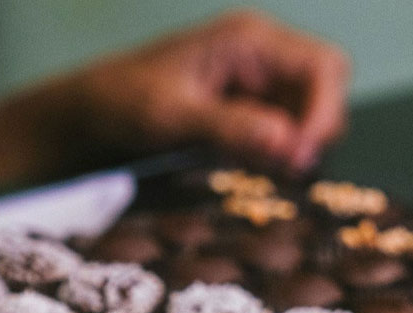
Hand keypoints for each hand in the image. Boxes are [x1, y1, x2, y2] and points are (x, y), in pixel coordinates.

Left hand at [70, 10, 350, 171]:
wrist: (87, 112)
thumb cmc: (121, 102)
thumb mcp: (173, 117)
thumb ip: (232, 128)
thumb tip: (291, 145)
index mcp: (249, 39)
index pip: (323, 67)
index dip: (324, 113)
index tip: (300, 157)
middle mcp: (261, 54)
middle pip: (324, 90)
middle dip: (312, 133)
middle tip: (283, 173)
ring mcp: (254, 81)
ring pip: (305, 117)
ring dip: (292, 148)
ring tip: (258, 173)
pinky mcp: (244, 109)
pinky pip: (280, 133)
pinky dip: (272, 155)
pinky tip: (246, 171)